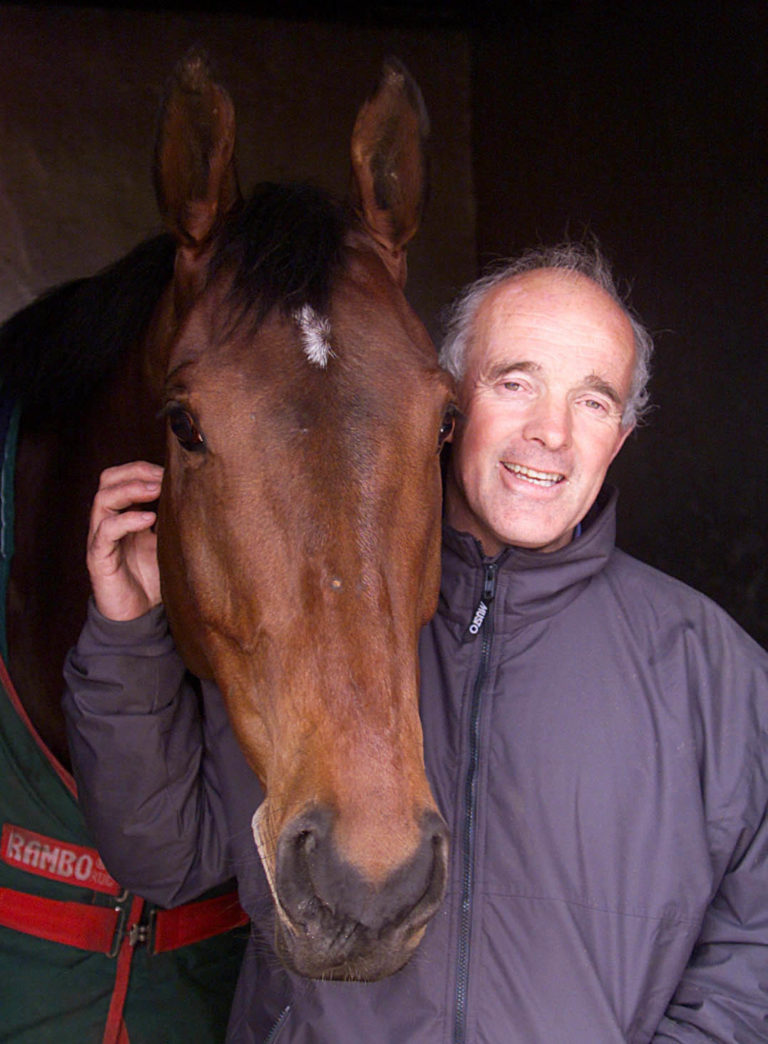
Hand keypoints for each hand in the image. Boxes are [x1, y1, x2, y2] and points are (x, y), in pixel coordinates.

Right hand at [87, 461, 163, 620]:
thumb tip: (202, 495)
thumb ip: (176, 520)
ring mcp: (101, 537)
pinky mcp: (98, 557)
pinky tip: (149, 519)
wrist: (137, 616)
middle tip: (163, 476)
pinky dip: (126, 520)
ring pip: (103, 499)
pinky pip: (105, 531)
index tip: (174, 470)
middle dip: (136, 472)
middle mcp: (109, 520)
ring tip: (156, 489)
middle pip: (108, 479)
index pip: (124, 475)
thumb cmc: (153, 578)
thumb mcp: (169, 542)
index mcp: (125, 513)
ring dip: (131, 489)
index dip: (145, 468)